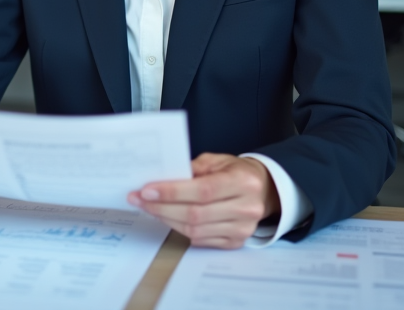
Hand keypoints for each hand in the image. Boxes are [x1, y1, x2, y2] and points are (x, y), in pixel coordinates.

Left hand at [128, 154, 280, 248]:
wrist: (264, 190)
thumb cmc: (236, 171)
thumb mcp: (217, 160)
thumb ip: (192, 168)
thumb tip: (162, 179)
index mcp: (242, 182)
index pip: (202, 190)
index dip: (172, 192)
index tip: (146, 190)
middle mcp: (246, 208)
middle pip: (195, 213)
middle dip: (161, 207)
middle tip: (139, 199)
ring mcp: (242, 229)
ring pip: (195, 230)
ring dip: (167, 219)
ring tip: (149, 208)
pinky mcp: (236, 242)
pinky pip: (201, 240)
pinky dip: (180, 229)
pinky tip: (168, 218)